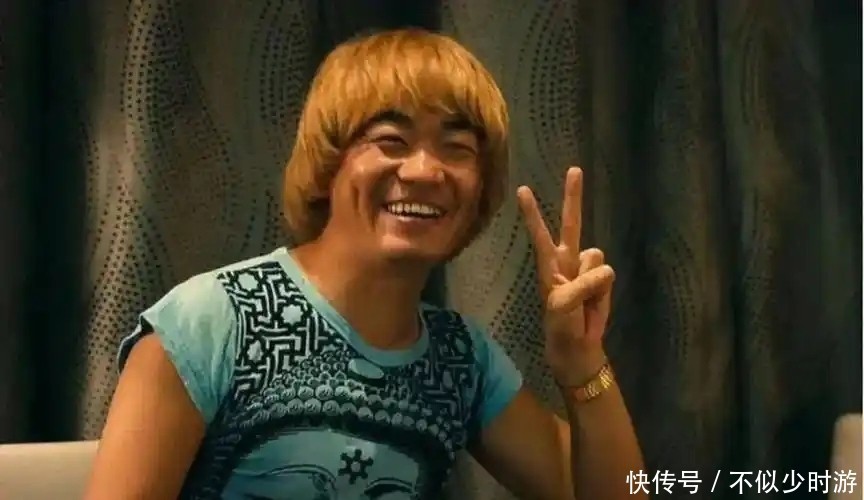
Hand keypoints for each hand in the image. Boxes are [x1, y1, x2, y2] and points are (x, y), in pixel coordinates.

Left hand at [517, 167, 614, 385]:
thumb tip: (604, 267)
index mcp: (549, 264)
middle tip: (574, 168)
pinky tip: (595, 303)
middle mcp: (567, 260)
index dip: (532, 213)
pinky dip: (603, 289)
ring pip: (596, 255)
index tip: (522, 189)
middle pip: (572, 223)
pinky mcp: (603, 278)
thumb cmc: (561, 324)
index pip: (540, 234)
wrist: (577, 345)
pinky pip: (607, 272)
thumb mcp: (564, 306)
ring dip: (592, 278)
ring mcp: (586, 267)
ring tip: (583, 301)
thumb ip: (582, 285)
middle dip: (573, 196)